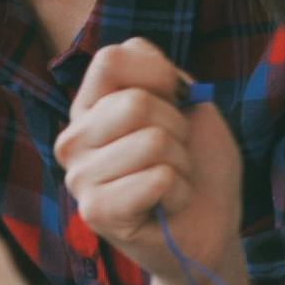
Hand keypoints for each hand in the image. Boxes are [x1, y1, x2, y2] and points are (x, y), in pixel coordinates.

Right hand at [52, 37, 245, 284]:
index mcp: (90, 106)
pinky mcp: (96, 212)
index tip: (174, 101)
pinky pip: (158, 179)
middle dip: (177, 128)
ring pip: (153, 142)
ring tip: (170, 181)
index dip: (157, 74)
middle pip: (137, 104)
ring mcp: (79, 177)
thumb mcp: (188, 103)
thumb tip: (136, 71)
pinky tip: (167, 206)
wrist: (210, 225)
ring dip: (180, 163)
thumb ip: (160, 76)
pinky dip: (180, 192)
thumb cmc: (197, 162)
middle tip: (174, 154)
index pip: (111, 59)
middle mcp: (73, 138)